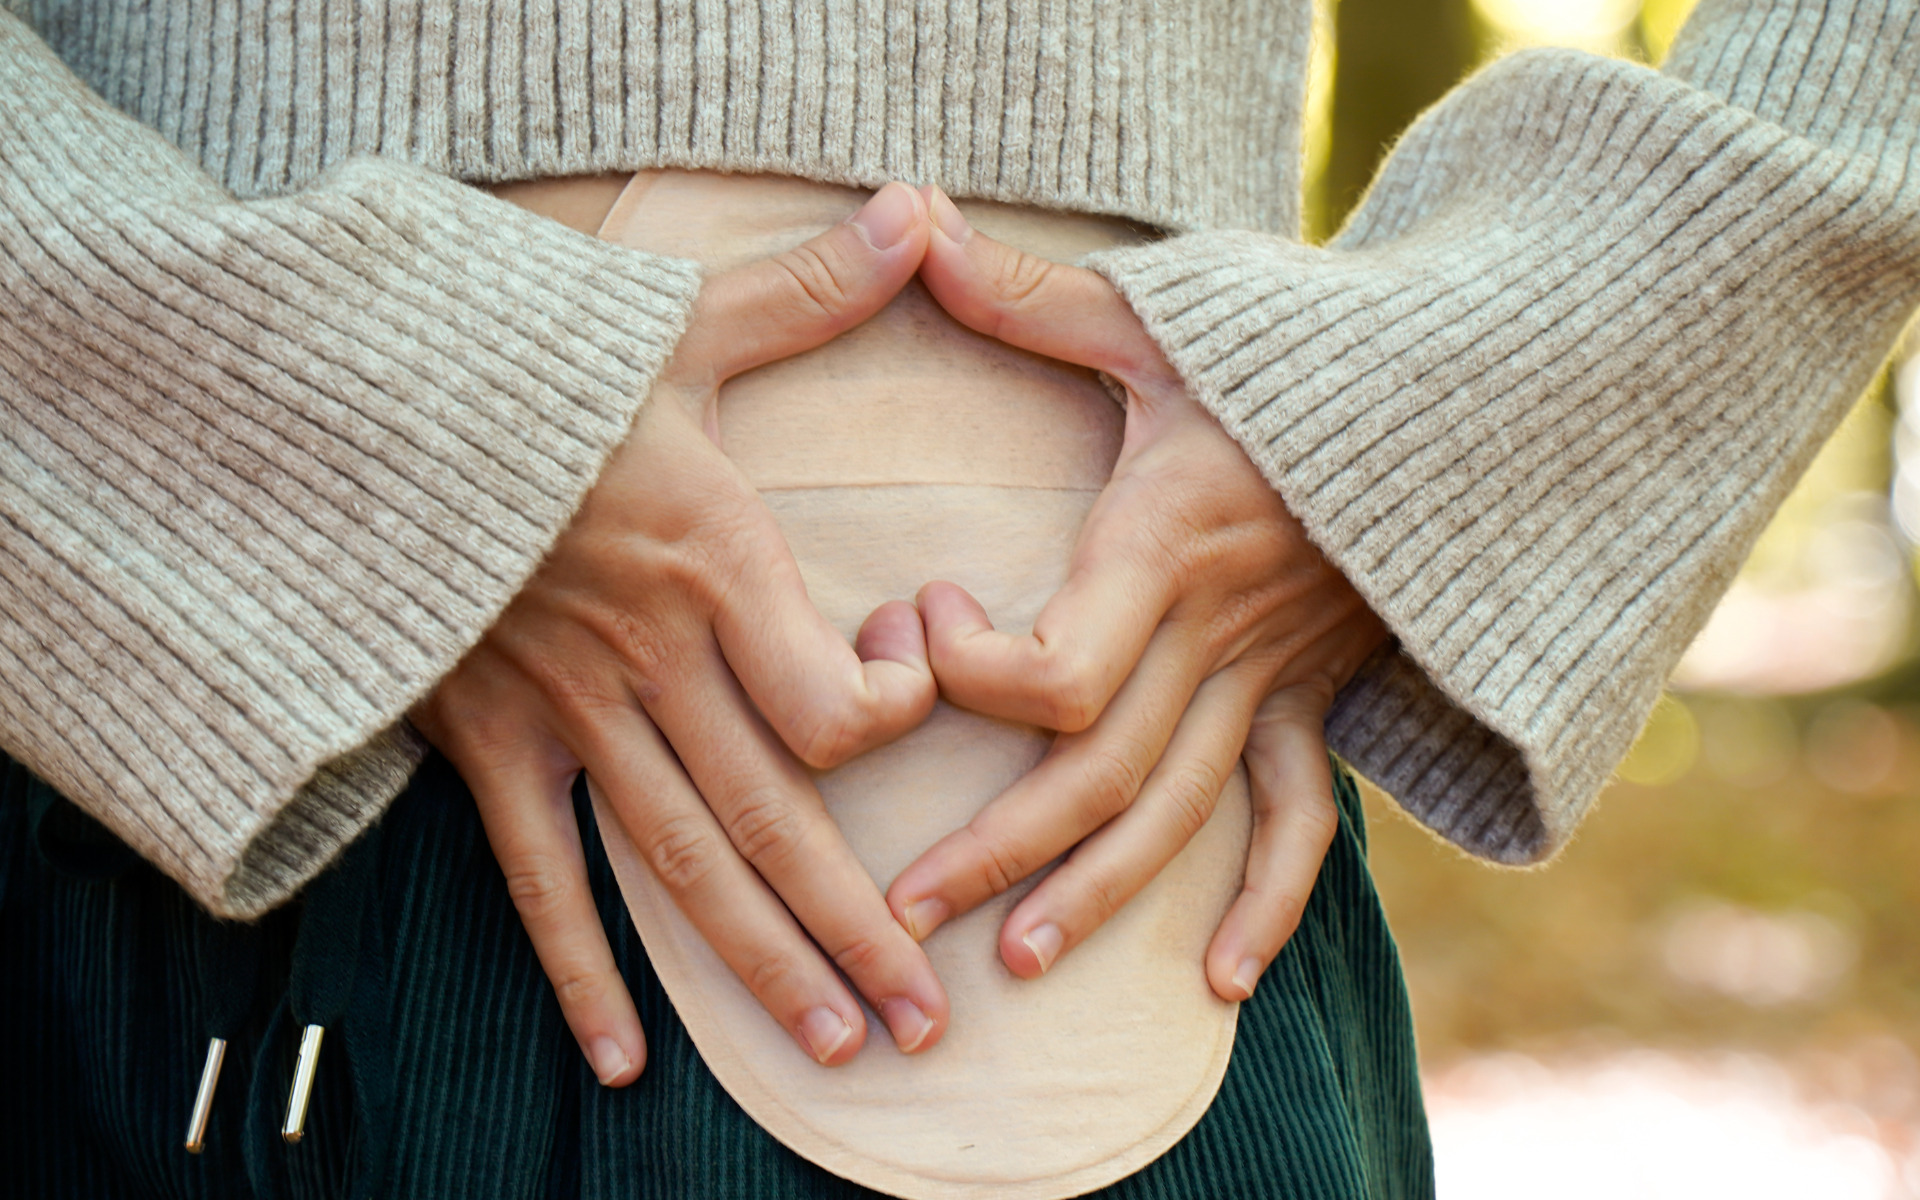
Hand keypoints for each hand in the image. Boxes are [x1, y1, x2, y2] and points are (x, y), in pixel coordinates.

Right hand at [413, 183, 950, 1084]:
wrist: (350, 402)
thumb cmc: (533, 368)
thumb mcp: (675, 323)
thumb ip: (812, 290)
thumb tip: (926, 210)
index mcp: (712, 565)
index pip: (829, 705)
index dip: (891, 719)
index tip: (913, 692)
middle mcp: (650, 661)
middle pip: (775, 822)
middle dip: (859, 928)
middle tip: (929, 1023)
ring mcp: (564, 714)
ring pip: (679, 868)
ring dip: (759, 968)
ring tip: (837, 1050)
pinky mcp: (487, 742)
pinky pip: (539, 876)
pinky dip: (580, 969)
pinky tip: (619, 1061)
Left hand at [885, 190, 1388, 1002]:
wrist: (1464, 387)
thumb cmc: (1294, 350)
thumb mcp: (1161, 314)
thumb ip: (1027, 292)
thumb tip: (910, 219)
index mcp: (1166, 546)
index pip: (1060, 673)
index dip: (969, 674)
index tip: (914, 614)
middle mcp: (1217, 635)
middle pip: (1096, 775)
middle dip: (994, 849)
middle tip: (902, 915)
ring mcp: (1274, 679)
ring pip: (1179, 814)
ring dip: (1098, 895)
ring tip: (1016, 963)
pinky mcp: (1314, 698)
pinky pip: (1298, 821)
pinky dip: (1268, 903)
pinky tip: (1218, 980)